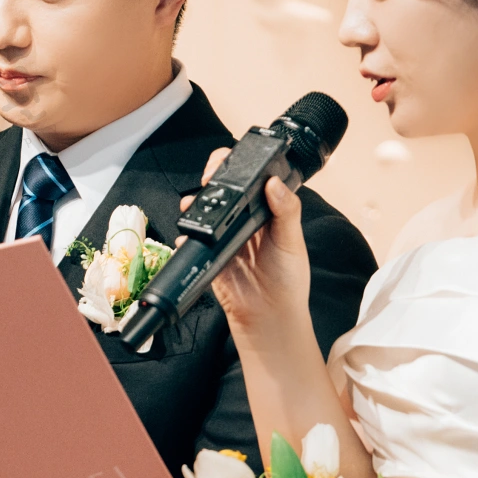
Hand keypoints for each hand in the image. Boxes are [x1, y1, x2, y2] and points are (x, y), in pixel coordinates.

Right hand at [186, 147, 310, 339]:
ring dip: (194, 203)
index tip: (229, 163)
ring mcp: (224, 234)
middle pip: (222, 188)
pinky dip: (185, 235)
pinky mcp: (209, 252)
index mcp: (265, 209)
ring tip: (193, 205)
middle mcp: (243, 218)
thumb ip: (286, 210)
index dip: (237, 165)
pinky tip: (188, 235)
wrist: (269, 314)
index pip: (250, 178)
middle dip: (211, 177)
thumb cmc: (288, 278)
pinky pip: (192, 238)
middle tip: (209, 180)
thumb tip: (274, 183)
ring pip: (203, 209)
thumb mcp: (292, 240)